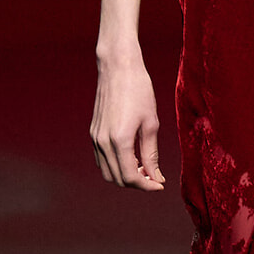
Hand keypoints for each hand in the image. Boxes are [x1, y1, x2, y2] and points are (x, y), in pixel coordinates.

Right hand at [90, 56, 165, 189]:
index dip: (147, 185)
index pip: (131, 177)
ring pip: (107, 172)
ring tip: (143, 168)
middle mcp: (103, 142)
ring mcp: (95, 138)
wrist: (118, 67)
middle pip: (117, 179)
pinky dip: (115, 165)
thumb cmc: (139, 91)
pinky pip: (102, 159)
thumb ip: (151, 154)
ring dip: (125, 176)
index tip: (161, 185)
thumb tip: (156, 177)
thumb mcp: (151, 123)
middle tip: (154, 177)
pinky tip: (131, 157)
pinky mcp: (93, 132)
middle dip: (137, 183)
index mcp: (119, 141)